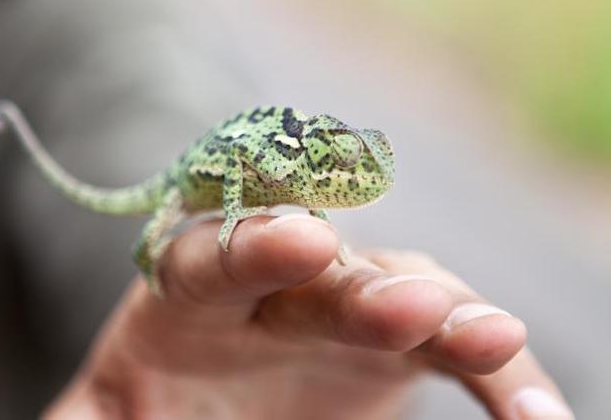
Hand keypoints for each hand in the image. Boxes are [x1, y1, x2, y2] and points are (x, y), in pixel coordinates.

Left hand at [44, 214, 572, 418]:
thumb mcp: (109, 407)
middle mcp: (274, 281)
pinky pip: (452, 349)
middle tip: (410, 306)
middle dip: (363, 284)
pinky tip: (536, 417)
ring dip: (449, 317)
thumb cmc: (152, 393)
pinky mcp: (396, 339)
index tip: (303, 242)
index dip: (250, 245)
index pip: (210, 252)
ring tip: (497, 343)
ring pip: (402, 290)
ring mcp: (341, 304)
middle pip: (319, 271)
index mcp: (189, 289)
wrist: (216, 387)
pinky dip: (494, 375)